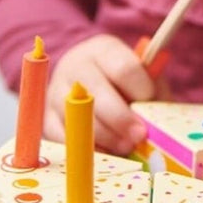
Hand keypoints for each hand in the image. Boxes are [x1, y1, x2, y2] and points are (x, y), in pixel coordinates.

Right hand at [45, 34, 163, 155]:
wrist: (89, 81)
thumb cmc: (124, 81)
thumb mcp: (142, 76)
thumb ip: (152, 90)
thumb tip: (156, 117)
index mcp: (103, 49)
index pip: (123, 68)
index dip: (140, 90)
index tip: (150, 104)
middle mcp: (75, 65)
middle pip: (96, 93)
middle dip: (121, 118)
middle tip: (139, 135)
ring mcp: (56, 91)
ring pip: (78, 117)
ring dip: (105, 137)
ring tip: (125, 146)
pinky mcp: (46, 118)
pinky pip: (63, 138)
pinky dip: (86, 149)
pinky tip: (106, 153)